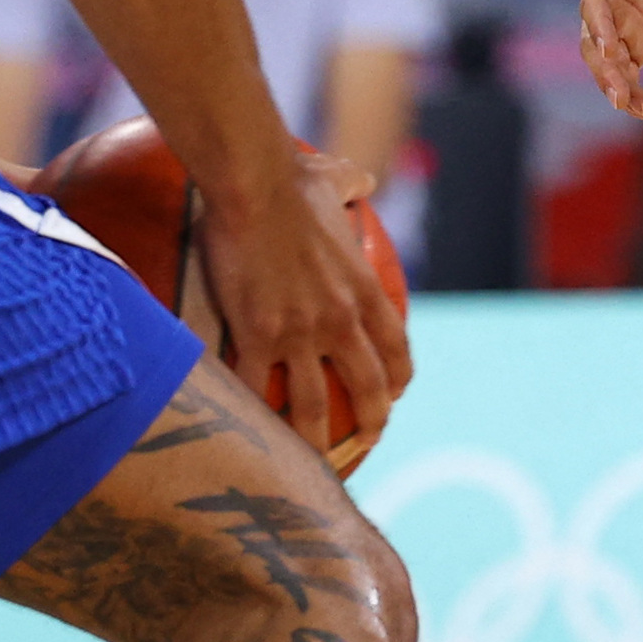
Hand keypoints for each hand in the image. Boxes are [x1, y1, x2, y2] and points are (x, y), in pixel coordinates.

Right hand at [192, 141, 409, 460]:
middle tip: (363, 443)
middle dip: (371, 423)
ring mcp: (300, 333)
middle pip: (367, 387)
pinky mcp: (257, 337)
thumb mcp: (336, 181)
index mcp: (362, 289)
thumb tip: (362, 179)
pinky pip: (254, 390)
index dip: (398, 378)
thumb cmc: (290, 177)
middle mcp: (340, 320)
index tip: (394, 395)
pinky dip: (251, 416)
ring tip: (307, 464)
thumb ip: (352, 184)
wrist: (253, 184)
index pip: (396, 347)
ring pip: (312, 406)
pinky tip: (244, 437)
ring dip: (313, 441)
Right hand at [577, 0, 642, 124]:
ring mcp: (619, 26)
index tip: (608, 48)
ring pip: (608, 65)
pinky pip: (632, 74)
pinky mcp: (638, 42)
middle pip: (593, 42)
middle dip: (603, 69)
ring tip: (636, 109)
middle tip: (619, 94)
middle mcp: (604, 3)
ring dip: (618, 87)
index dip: (598, 25)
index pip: (595, 2)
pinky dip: (638, 96)